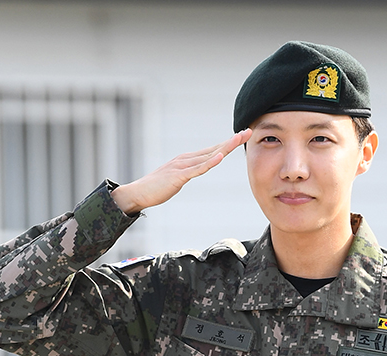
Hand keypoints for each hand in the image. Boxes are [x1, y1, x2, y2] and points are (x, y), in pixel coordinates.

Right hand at [111, 129, 252, 214]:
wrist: (138, 193)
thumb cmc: (155, 188)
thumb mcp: (177, 179)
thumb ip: (188, 173)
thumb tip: (197, 171)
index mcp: (187, 160)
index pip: (212, 150)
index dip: (227, 143)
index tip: (242, 137)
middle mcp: (186, 159)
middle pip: (214, 149)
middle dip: (232, 141)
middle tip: (248, 131)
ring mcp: (182, 166)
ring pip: (209, 156)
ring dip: (225, 148)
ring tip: (239, 139)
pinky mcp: (178, 176)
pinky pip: (197, 169)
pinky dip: (210, 163)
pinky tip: (221, 157)